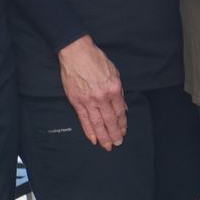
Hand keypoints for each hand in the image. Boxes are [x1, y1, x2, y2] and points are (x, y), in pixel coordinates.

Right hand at [58, 35, 126, 149]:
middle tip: (117, 144)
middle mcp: (102, 97)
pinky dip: (88, 130)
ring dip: (103, 136)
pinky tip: (93, 139)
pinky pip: (83, 119)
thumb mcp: (115, 73)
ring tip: (107, 146)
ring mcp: (88, 100)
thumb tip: (123, 108)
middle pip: (109, 120)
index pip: (120, 111)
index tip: (124, 131)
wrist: (76, 53)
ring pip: (97, 123)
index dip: (122, 123)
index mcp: (114, 89)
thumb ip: (119, 92)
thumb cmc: (97, 61)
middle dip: (114, 134)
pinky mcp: (76, 101)